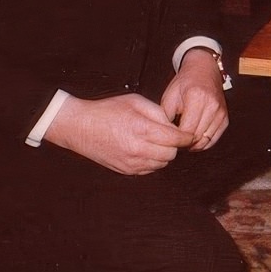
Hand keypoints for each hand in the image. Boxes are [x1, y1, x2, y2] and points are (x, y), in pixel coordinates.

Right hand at [43, 94, 194, 174]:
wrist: (80, 126)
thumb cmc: (107, 110)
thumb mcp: (136, 101)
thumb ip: (158, 112)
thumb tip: (173, 125)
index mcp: (142, 129)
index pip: (175, 139)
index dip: (187, 137)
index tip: (190, 134)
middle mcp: (138, 149)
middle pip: (171, 154)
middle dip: (175, 145)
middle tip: (172, 136)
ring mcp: (131, 162)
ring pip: (162, 164)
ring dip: (164, 154)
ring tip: (157, 141)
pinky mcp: (125, 170)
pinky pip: (149, 170)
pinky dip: (153, 161)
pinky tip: (146, 149)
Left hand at [161, 48, 228, 151]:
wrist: (203, 70)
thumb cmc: (184, 82)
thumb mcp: (169, 96)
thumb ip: (165, 117)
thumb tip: (165, 137)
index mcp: (197, 98)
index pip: (187, 131)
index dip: (176, 139)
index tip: (168, 138)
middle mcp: (212, 105)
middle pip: (197, 137)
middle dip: (183, 144)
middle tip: (174, 141)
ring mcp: (221, 112)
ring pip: (206, 141)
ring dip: (193, 145)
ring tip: (183, 140)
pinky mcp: (225, 118)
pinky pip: (214, 139)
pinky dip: (203, 143)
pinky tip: (194, 139)